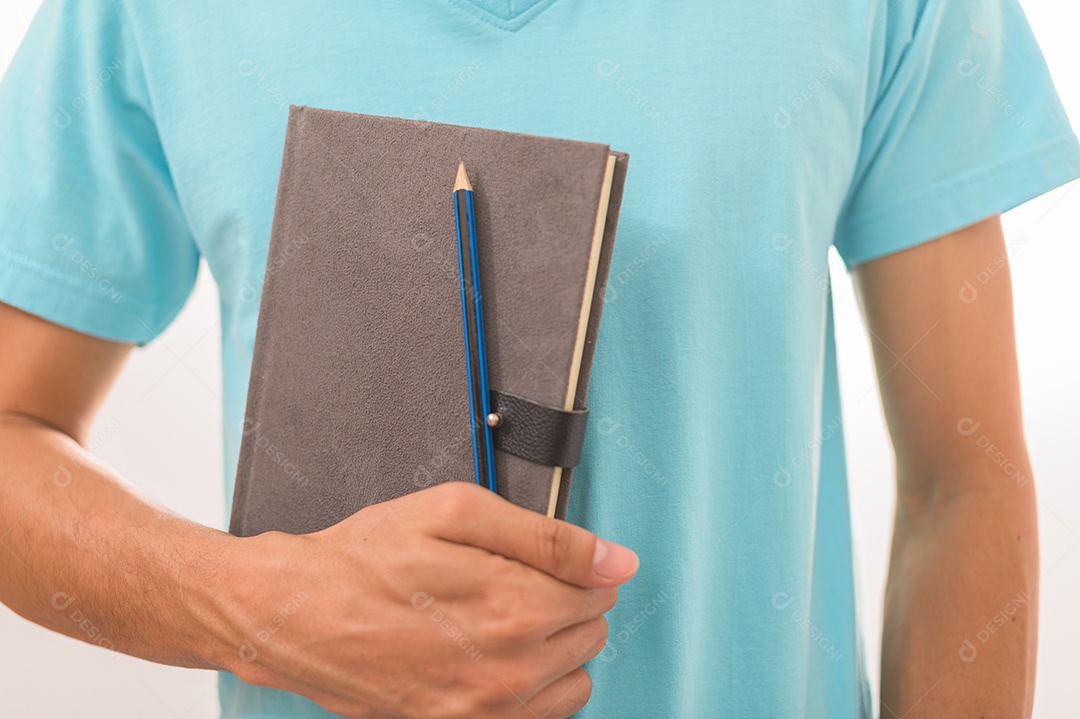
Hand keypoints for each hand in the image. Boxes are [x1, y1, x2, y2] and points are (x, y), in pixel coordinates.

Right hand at [218, 481, 638, 717]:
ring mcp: (485, 711)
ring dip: (554, 649)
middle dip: (564, 601)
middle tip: (510, 581)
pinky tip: (495, 658)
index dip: (575, 564)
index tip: (541, 558)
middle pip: (591, 634)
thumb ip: (547, 536)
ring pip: (574, 681)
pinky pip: (540, 718)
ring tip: (503, 620)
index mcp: (513, 606)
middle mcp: (507, 670)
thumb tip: (615, 559)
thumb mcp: (455, 513)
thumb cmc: (364, 560)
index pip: (600, 589)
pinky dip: (532, 689)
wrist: (296, 615)